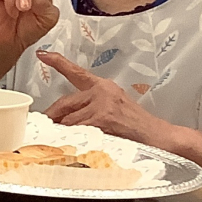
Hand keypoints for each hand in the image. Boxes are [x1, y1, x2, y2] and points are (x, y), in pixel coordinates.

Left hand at [38, 52, 164, 144]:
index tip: (43, 54)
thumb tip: (64, 118)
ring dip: (62, 133)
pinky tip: (73, 146)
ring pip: (68, 120)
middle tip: (42, 126)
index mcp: (104, 87)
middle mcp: (101, 93)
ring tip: (62, 142)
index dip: (58, 63)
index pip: (77, 73)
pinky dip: (71, 140)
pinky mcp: (102, 121)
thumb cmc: (137, 127)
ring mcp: (101, 107)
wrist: (159, 137)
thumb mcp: (115, 108)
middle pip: (65, 103)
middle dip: (51, 117)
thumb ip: (92, 107)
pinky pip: (76, 132)